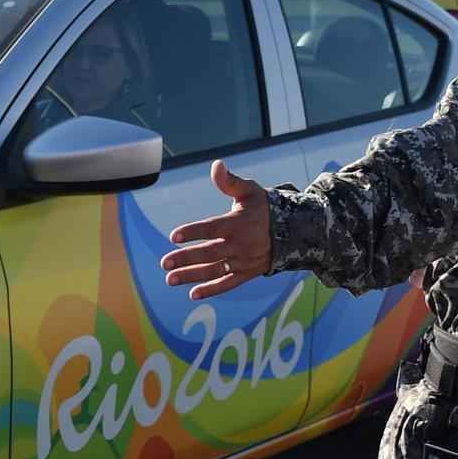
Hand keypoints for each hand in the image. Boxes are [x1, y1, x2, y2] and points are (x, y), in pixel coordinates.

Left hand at [160, 159, 272, 299]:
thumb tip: (216, 165)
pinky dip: (212, 290)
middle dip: (186, 258)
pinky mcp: (247, 273)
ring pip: (215, 270)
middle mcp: (240, 244)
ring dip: (192, 275)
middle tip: (165, 263)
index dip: (193, 232)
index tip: (174, 236)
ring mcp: (243, 261)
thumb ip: (229, 181)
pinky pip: (228, 283)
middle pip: (210, 253)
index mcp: (238, 223)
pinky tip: (193, 293)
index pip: (212, 228)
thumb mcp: (249, 190)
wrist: (292, 231)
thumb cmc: (264, 207)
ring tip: (170, 279)